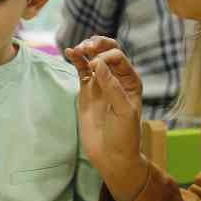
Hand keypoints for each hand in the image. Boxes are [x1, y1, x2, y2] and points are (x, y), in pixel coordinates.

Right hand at [64, 37, 146, 200]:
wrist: (112, 155)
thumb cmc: (125, 135)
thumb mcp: (123, 112)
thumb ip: (112, 87)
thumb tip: (99, 63)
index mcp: (130, 81)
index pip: (118, 58)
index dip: (107, 57)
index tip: (97, 66)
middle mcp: (116, 78)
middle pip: (107, 51)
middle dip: (98, 45)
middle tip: (87, 47)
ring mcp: (100, 83)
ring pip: (93, 58)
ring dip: (85, 49)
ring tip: (77, 49)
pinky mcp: (87, 90)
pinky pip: (81, 70)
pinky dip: (76, 60)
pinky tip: (69, 52)